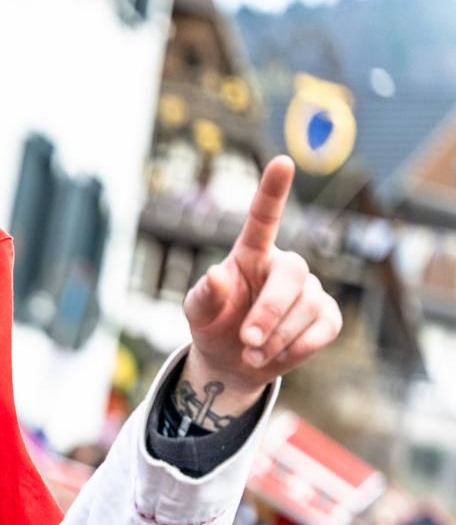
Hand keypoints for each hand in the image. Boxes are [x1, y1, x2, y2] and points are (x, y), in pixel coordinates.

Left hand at [179, 157, 341, 425]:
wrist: (232, 362)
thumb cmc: (214, 325)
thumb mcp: (197, 312)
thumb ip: (204, 295)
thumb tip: (216, 274)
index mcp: (251, 254)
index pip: (264, 218)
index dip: (273, 191)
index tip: (282, 162)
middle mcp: (284, 266)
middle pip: (292, 273)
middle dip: (270, 311)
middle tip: (246, 341)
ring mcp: (310, 290)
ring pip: (306, 307)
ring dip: (275, 338)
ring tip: (250, 353)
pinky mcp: (327, 317)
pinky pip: (323, 329)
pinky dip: (296, 349)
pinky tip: (273, 356)